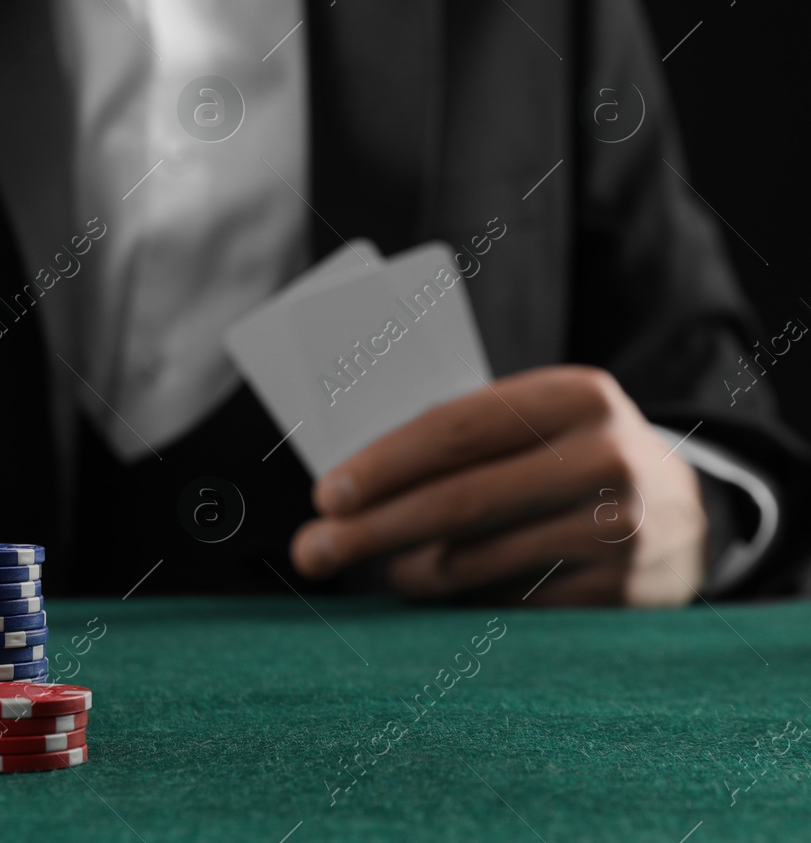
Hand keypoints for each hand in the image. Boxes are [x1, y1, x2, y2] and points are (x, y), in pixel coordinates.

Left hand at [289, 366, 705, 605]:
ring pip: (475, 561)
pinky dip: (457, 601)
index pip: (456, 429)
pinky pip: (507, 603)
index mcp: (575, 395)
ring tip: (378, 567)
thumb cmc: (565, 455)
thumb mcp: (533, 419)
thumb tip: (344, 490)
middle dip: (371, 529)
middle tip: (311, 550)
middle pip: (458, 502)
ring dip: (405, 570)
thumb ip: (456, 438)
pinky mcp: (621, 594)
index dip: (383, 465)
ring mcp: (621, 531)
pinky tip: (435, 590)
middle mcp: (606, 459)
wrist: (685, 510)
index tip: (325, 496)